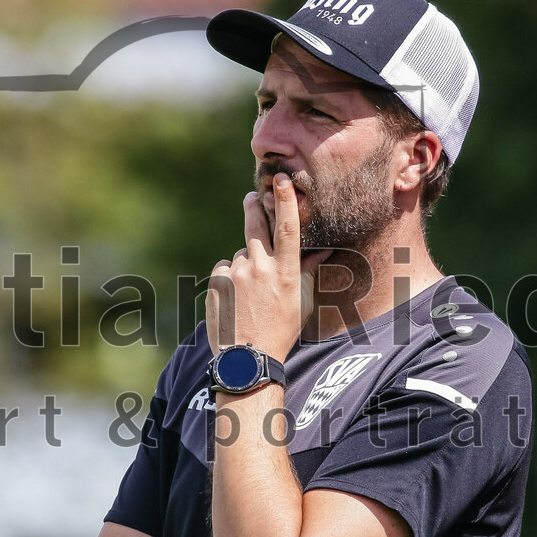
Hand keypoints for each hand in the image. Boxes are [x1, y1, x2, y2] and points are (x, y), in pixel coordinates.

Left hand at [206, 174, 331, 356]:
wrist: (246, 358)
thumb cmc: (281, 331)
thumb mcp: (303, 302)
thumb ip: (308, 272)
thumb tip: (320, 251)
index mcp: (286, 272)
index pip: (287, 228)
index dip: (285, 200)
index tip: (281, 179)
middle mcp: (260, 268)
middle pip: (255, 225)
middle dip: (254, 206)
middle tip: (253, 196)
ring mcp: (236, 274)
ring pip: (241, 255)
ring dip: (246, 265)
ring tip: (250, 294)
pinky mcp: (216, 282)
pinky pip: (224, 269)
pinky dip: (230, 277)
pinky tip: (236, 299)